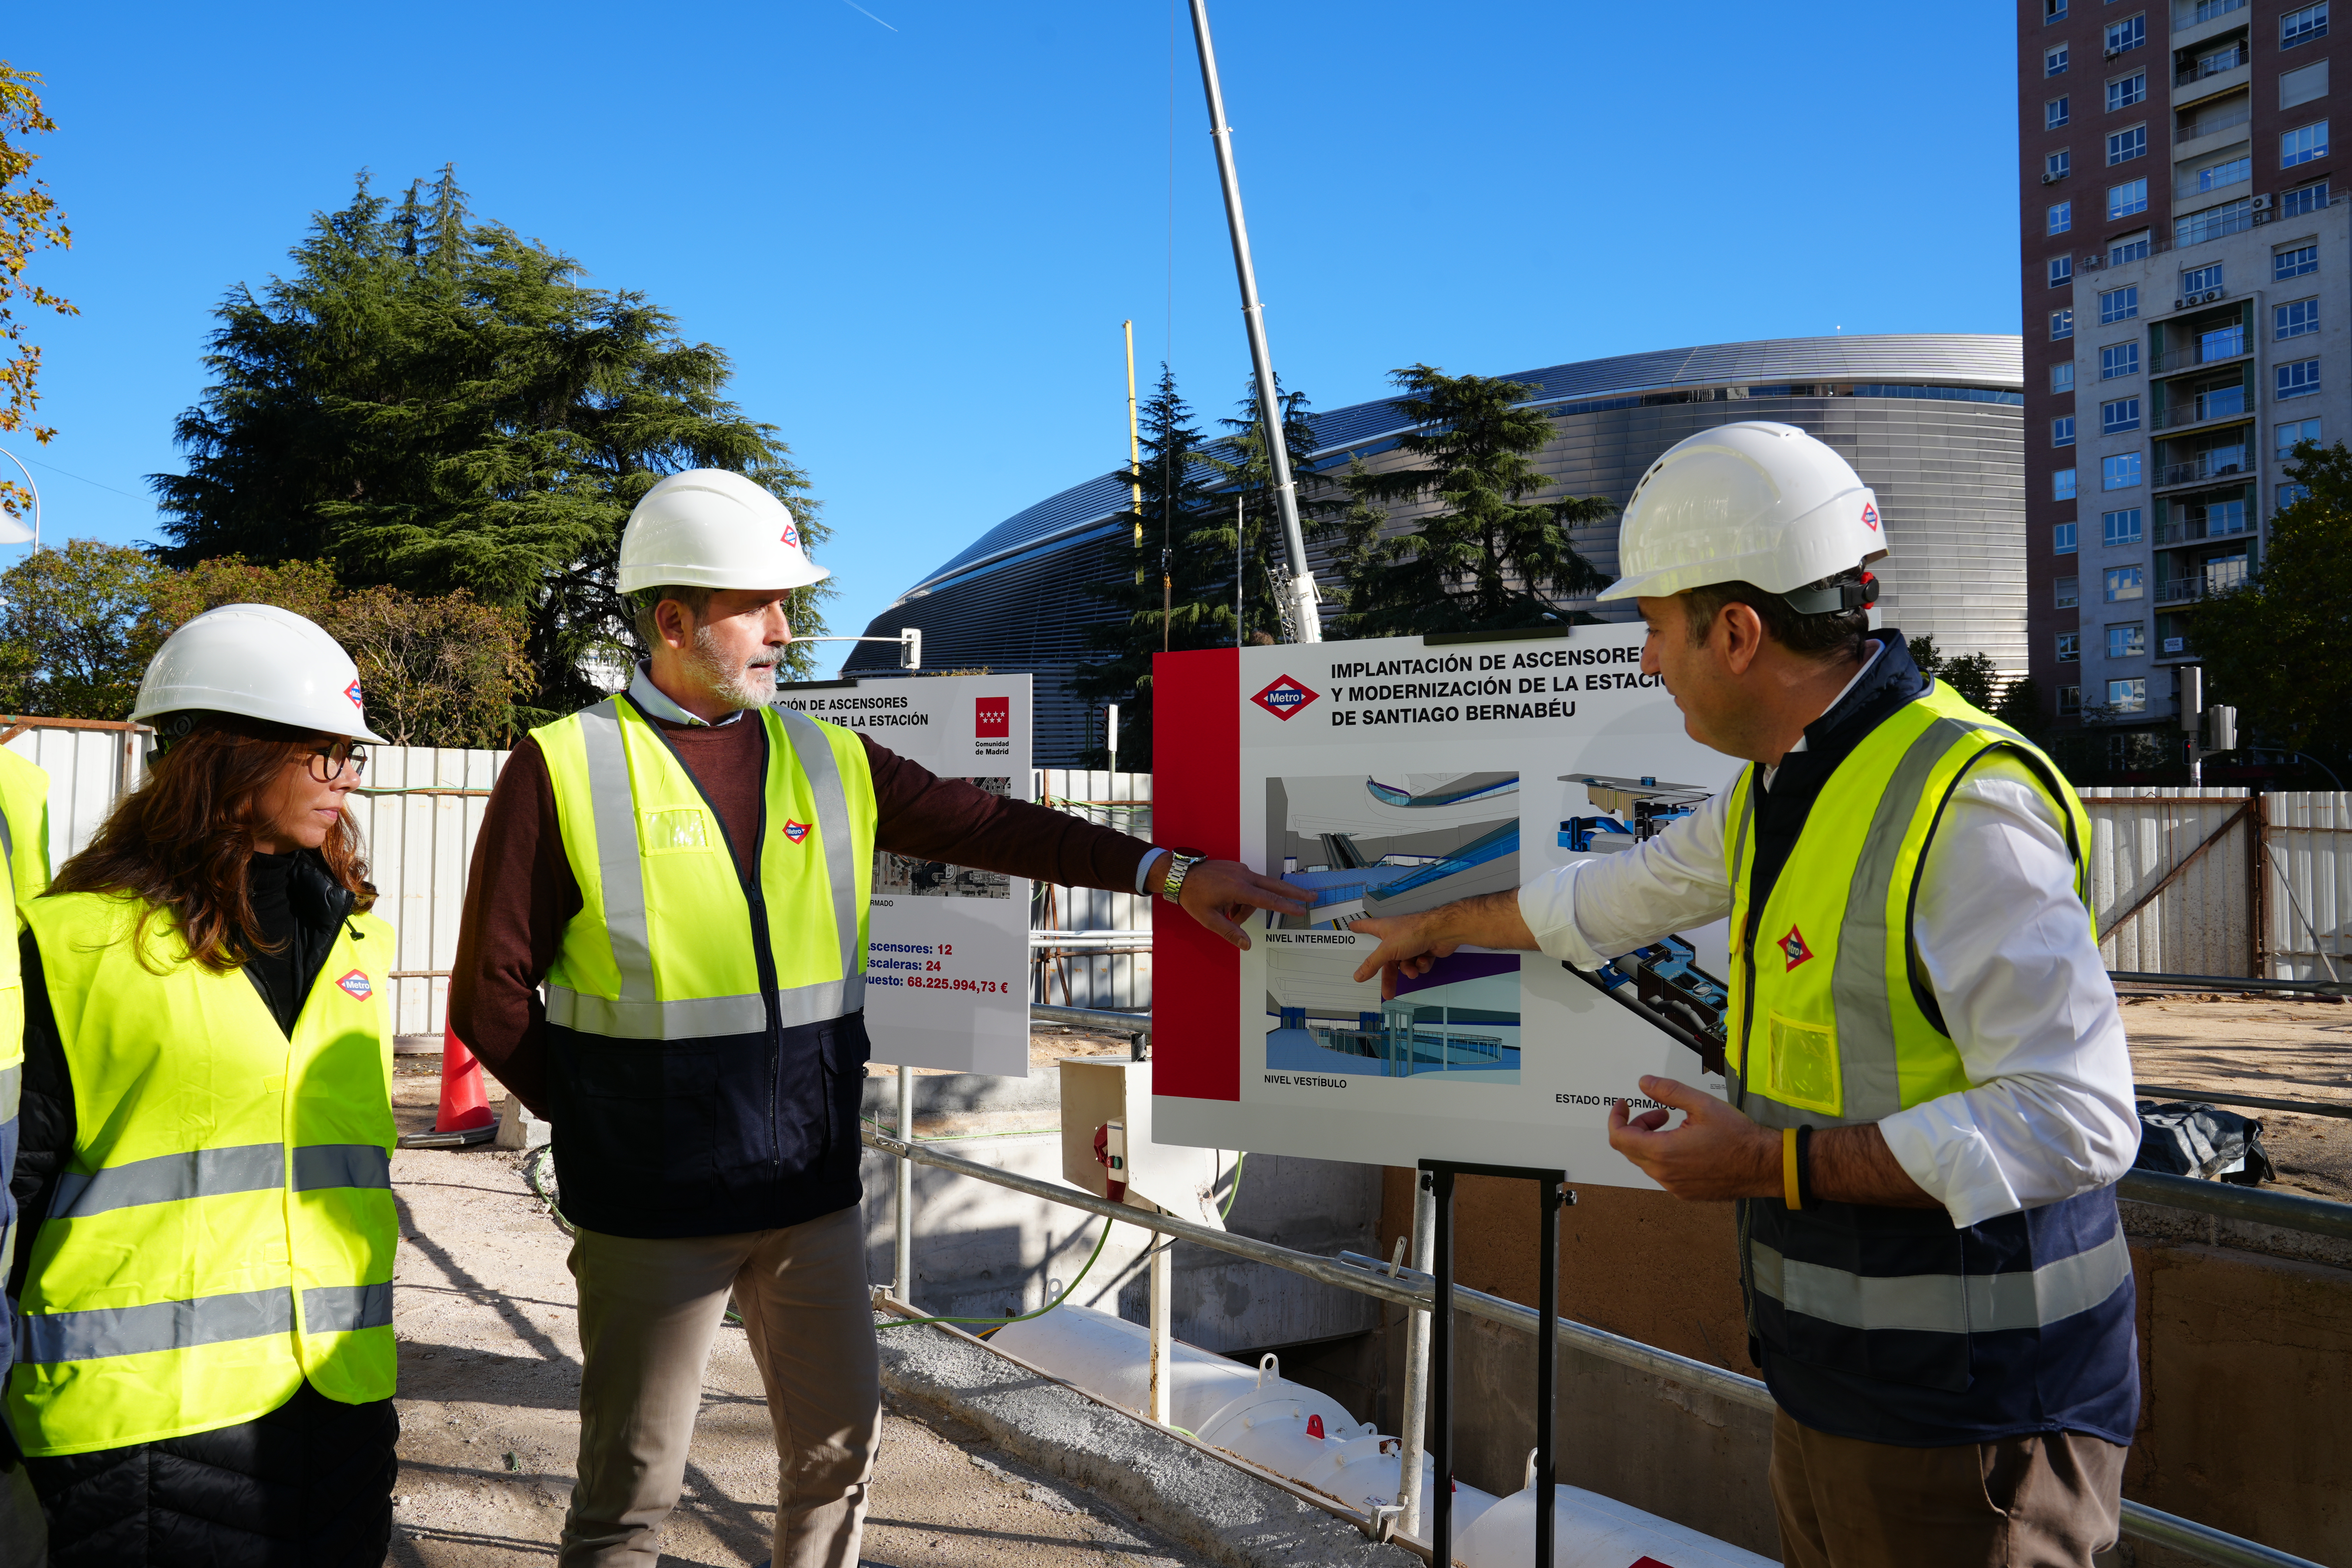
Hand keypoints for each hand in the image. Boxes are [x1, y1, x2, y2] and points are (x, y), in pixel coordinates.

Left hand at [1175, 858, 1308, 948]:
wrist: (1180, 874)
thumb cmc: (1192, 896)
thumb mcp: (1208, 919)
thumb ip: (1230, 932)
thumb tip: (1247, 945)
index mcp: (1238, 888)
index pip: (1268, 899)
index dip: (1287, 905)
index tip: (1302, 908)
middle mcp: (1242, 876)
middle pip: (1274, 886)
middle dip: (1293, 893)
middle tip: (1311, 896)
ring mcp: (1240, 870)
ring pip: (1256, 890)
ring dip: (1249, 906)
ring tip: (1230, 915)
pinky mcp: (1236, 867)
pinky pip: (1247, 884)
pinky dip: (1243, 897)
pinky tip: (1228, 904)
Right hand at [1347, 914, 1455, 998]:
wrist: (1442, 932)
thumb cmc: (1415, 931)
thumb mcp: (1387, 950)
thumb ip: (1372, 964)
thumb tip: (1358, 975)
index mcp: (1384, 930)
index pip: (1366, 927)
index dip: (1359, 927)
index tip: (1352, 927)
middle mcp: (1396, 936)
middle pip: (1387, 960)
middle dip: (1389, 976)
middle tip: (1387, 992)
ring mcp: (1411, 944)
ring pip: (1405, 965)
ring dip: (1409, 970)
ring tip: (1413, 969)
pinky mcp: (1424, 951)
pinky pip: (1418, 965)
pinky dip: (1421, 965)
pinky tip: (1424, 960)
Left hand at [1606, 1075, 1778, 1201]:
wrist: (1763, 1165)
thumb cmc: (1739, 1138)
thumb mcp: (1701, 1104)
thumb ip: (1668, 1091)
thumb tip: (1644, 1083)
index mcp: (1663, 1153)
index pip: (1619, 1137)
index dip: (1617, 1117)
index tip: (1623, 1105)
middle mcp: (1665, 1174)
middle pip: (1630, 1149)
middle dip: (1638, 1125)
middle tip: (1660, 1112)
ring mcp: (1674, 1186)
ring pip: (1646, 1161)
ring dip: (1652, 1140)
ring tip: (1676, 1124)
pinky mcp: (1685, 1193)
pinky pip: (1662, 1173)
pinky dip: (1664, 1155)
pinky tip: (1685, 1143)